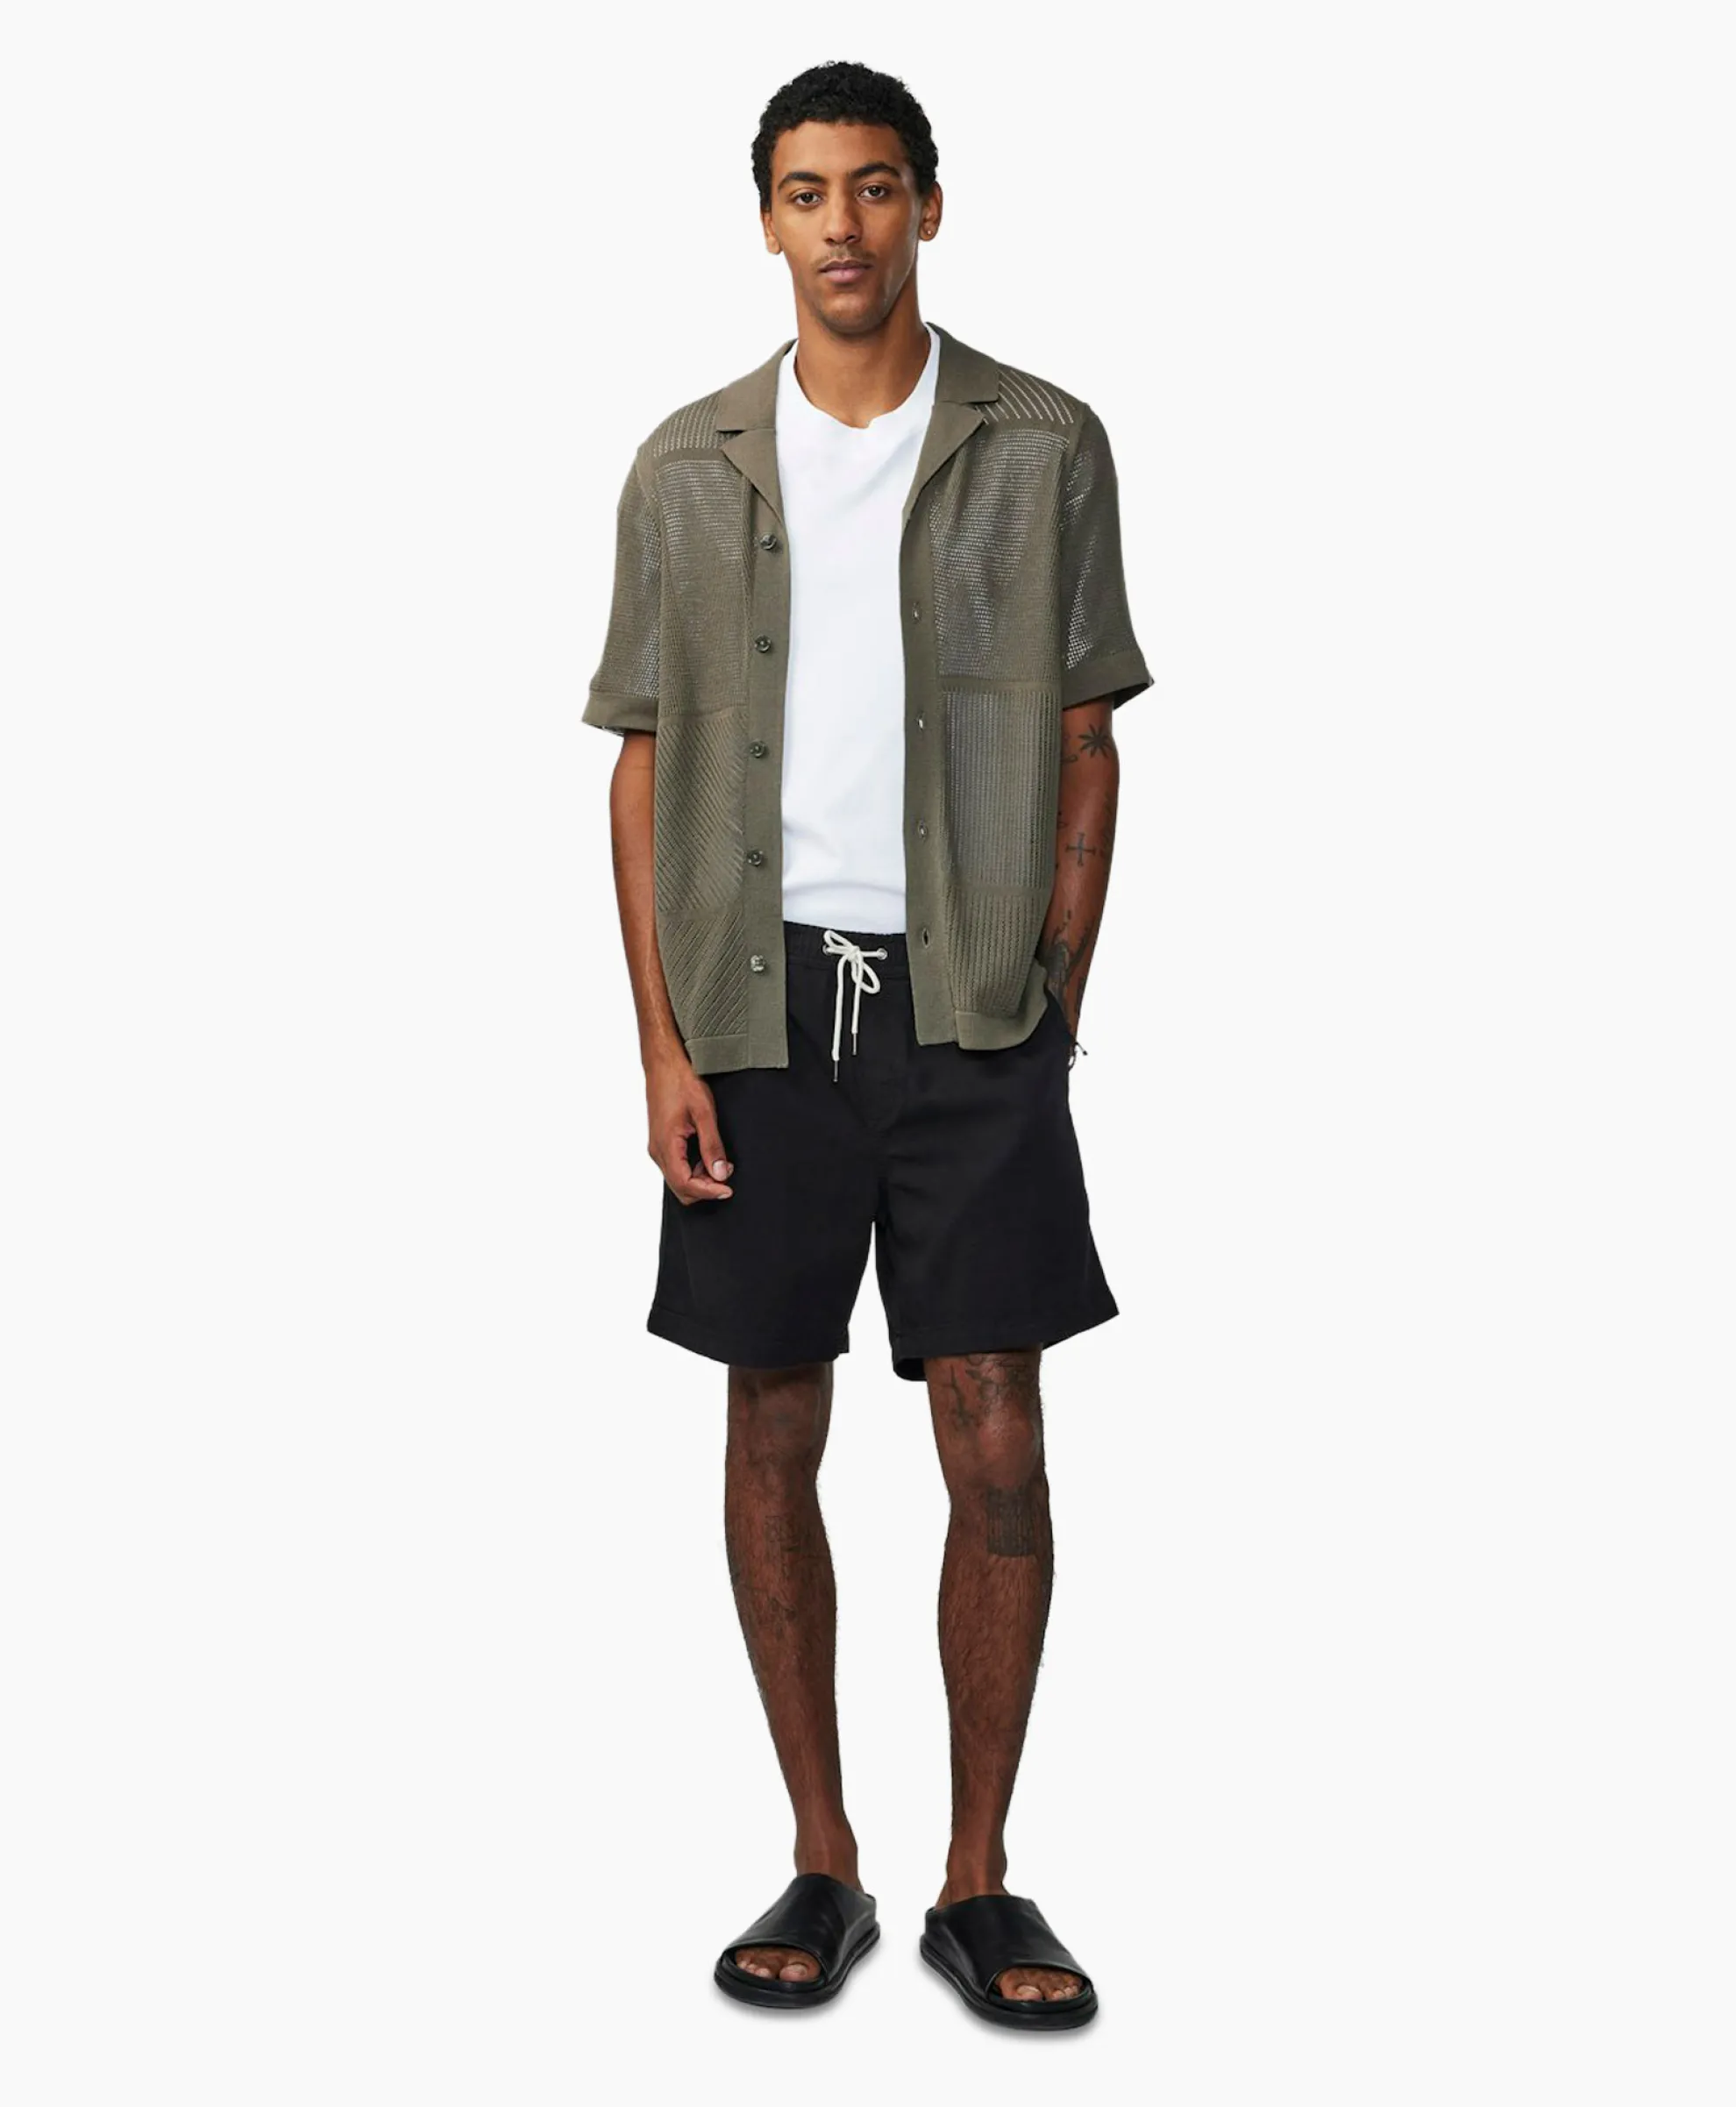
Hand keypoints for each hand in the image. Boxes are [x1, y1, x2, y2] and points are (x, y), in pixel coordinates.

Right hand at [647, 1053, 732, 1203]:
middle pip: (680, 1188)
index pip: (685, 1184)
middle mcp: (657, 1151)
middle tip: (726, 1175)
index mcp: (666, 1145)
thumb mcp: (704, 1113)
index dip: (709, 1192)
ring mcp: (658, 1147)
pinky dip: (693, 1168)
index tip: (728, 1190)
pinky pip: (676, 1166)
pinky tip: (707, 1156)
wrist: (664, 1064)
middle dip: (705, 1188)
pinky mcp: (661, 1143)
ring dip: (700, 1178)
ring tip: (720, 1162)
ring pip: (678, 1179)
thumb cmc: (681, 1081)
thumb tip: (720, 1173)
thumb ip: (712, 1146)